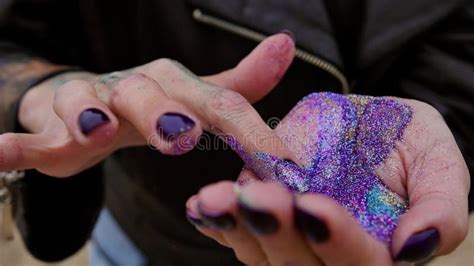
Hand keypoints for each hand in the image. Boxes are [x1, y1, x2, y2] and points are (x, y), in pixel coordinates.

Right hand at [0, 33, 295, 176]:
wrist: (88, 102)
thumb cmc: (150, 107)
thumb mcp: (196, 98)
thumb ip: (238, 85)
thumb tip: (285, 45)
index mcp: (175, 85)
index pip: (220, 102)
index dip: (252, 131)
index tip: (282, 163)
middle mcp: (134, 87)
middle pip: (150, 93)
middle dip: (164, 112)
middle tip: (182, 136)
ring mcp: (88, 101)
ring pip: (87, 103)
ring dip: (89, 115)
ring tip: (94, 130)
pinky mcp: (49, 121)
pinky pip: (34, 131)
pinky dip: (18, 143)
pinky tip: (2, 152)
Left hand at [186, 94, 469, 264]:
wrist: (365, 125)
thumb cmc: (406, 144)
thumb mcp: (437, 163)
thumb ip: (439, 206)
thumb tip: (412, 245)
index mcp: (375, 251)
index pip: (360, 263)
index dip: (339, 241)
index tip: (314, 207)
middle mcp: (327, 253)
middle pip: (300, 264)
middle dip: (278, 232)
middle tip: (258, 198)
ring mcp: (291, 238)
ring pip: (262, 251)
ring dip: (238, 226)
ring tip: (217, 200)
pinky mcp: (263, 217)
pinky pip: (238, 229)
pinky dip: (219, 218)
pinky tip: (202, 205)